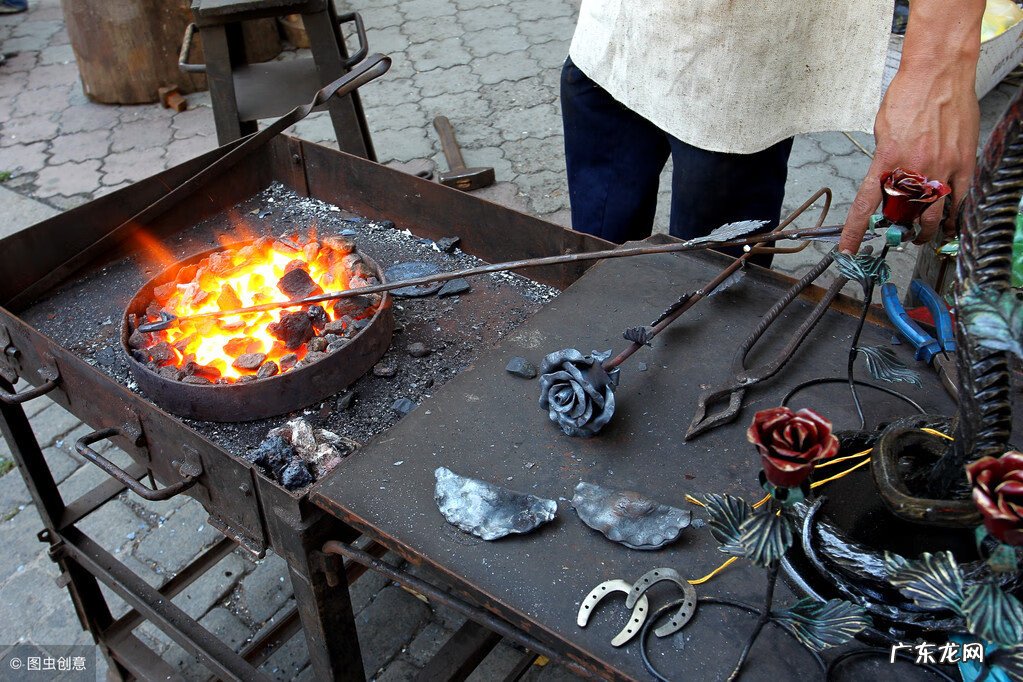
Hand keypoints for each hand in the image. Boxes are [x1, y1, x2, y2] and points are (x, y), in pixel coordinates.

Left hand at [839, 2, 982, 253]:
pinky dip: (953, 214)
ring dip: (926, 230)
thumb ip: (884, 160)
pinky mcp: (964, 163)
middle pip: (903, 218)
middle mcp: (914, 170)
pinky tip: (950, 221)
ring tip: (922, 235)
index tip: (848, 251)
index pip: (865, 206)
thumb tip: (887, 180)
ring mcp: (942, 169)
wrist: (940, 72)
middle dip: (898, 232)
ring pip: (934, 215)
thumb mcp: (883, 131)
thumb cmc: (908, 95)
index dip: (854, 232)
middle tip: (897, 235)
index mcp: (887, 162)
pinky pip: (959, 200)